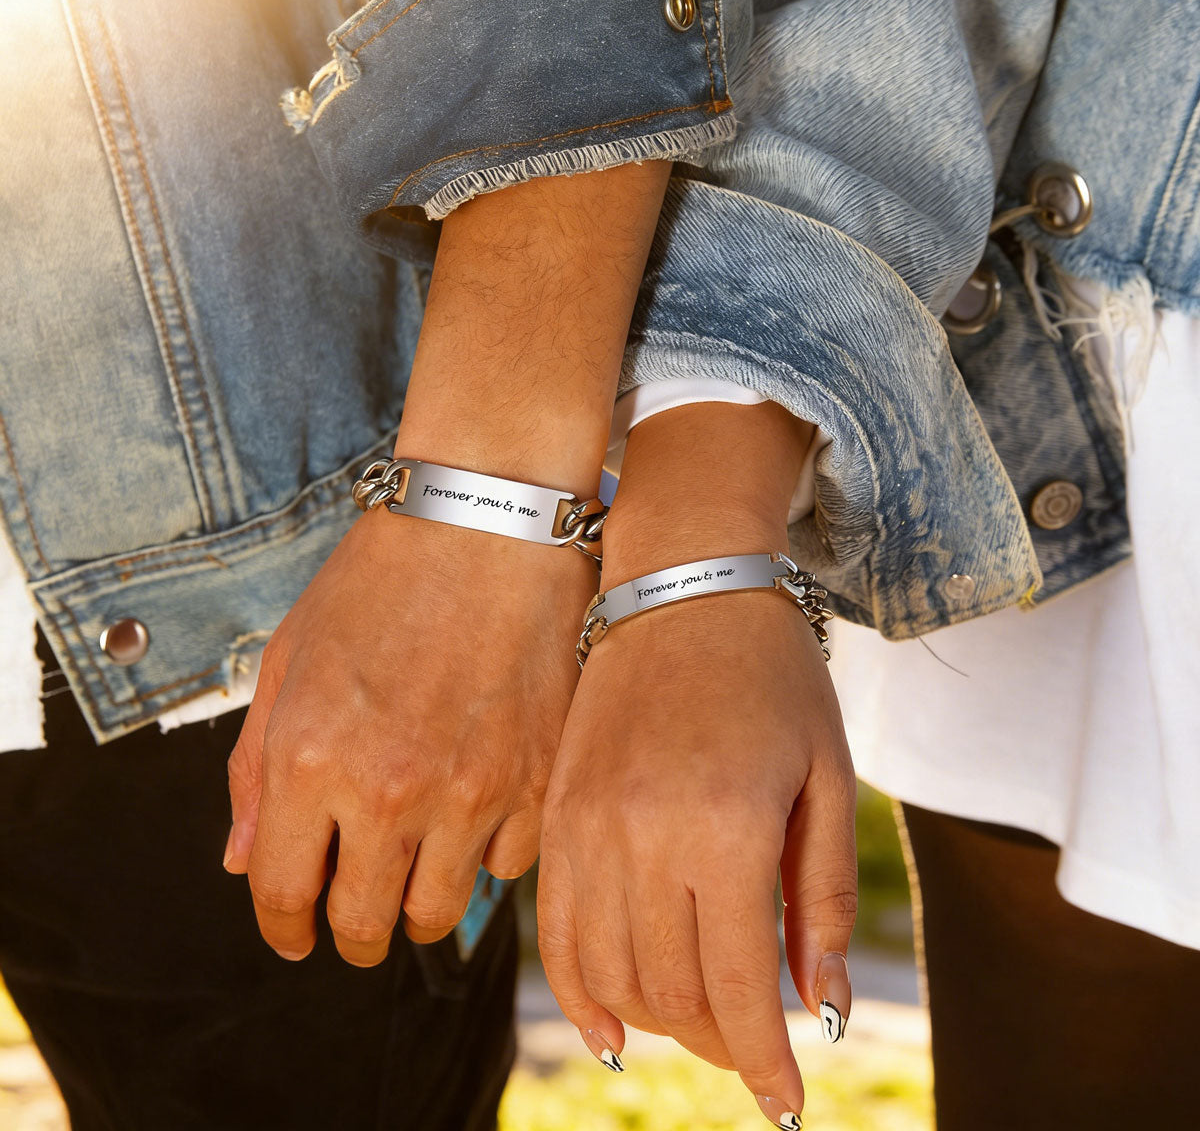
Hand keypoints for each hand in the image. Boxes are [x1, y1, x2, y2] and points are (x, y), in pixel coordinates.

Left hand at [225, 507, 593, 964]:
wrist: (485, 524)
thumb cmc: (381, 580)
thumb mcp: (290, 658)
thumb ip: (255, 768)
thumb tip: (243, 862)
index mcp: (310, 758)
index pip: (282, 892)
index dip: (283, 929)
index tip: (294, 936)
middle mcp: (388, 789)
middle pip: (364, 923)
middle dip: (351, 934)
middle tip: (357, 918)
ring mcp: (471, 789)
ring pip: (440, 912)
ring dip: (418, 905)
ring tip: (417, 873)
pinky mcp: (537, 778)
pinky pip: (508, 864)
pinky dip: (487, 853)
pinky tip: (477, 811)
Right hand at [537, 589, 855, 1126]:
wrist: (683, 585)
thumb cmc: (771, 675)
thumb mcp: (824, 777)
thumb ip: (822, 900)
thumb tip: (820, 1011)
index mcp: (723, 828)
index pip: (736, 988)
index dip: (764, 1062)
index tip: (785, 1106)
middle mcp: (641, 838)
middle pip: (670, 993)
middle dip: (719, 1045)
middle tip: (752, 1051)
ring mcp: (585, 827)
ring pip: (609, 974)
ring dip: (656, 1023)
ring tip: (699, 1028)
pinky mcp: (555, 815)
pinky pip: (554, 932)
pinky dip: (580, 991)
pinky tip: (613, 1022)